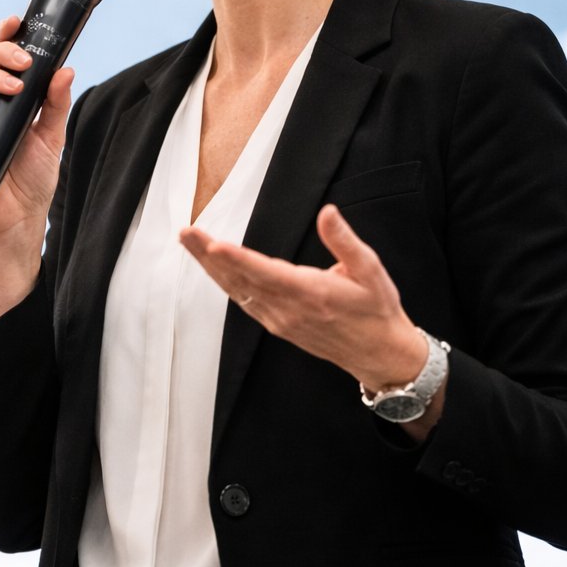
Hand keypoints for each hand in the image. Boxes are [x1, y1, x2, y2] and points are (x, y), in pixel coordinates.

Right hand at [0, 15, 74, 324]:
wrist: (18, 220)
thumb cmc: (32, 179)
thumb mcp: (53, 136)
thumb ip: (57, 103)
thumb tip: (65, 69)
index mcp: (9, 97)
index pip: (2, 57)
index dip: (5, 36)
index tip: (16, 22)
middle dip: (0, 52)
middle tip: (23, 62)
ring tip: (11, 86)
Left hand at [178, 204, 426, 393]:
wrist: (380, 354)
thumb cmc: (377, 309)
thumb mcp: (371, 270)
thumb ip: (345, 241)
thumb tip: (328, 212)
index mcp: (312, 294)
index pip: (267, 273)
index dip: (238, 259)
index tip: (213, 244)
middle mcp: (290, 310)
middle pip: (241, 280)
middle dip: (209, 255)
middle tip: (186, 232)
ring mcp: (280, 320)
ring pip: (237, 290)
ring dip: (211, 266)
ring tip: (190, 242)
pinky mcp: (278, 325)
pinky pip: (244, 301)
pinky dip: (225, 282)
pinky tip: (212, 266)